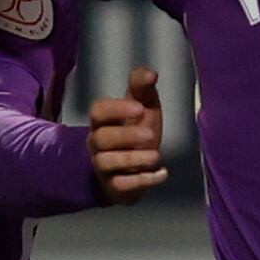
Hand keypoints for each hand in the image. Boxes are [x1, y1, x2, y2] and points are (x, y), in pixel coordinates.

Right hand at [87, 66, 167, 204]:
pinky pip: (121, 185)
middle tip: (151, 134)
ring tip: (157, 156)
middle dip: (126, 135)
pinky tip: (162, 174)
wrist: (133, 170)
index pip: (98, 111)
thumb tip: (150, 73)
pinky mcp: (114, 187)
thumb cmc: (135, 132)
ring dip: (133, 159)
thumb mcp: (142, 108)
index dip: (116, 108)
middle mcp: (97, 144)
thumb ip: (143, 89)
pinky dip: (142, 181)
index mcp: (103, 121)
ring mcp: (104, 167)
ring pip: (107, 162)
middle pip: (102, 138)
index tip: (139, 107)